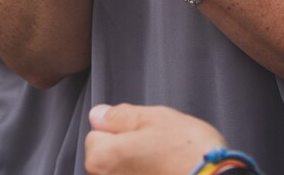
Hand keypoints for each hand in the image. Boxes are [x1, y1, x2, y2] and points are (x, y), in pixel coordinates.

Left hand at [83, 104, 226, 174]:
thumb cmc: (187, 154)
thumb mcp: (154, 118)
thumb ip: (120, 115)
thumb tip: (98, 115)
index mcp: (103, 158)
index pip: (96, 134)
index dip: (120, 128)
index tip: (142, 130)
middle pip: (108, 159)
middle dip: (127, 150)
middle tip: (158, 146)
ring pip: (125, 173)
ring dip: (139, 168)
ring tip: (167, 164)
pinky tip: (169, 174)